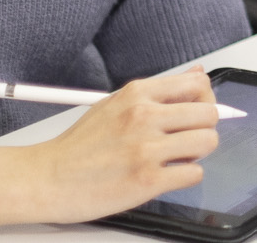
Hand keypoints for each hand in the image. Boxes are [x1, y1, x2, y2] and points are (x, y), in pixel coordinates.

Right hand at [31, 67, 222, 221]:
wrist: (46, 179)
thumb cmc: (79, 146)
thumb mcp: (116, 104)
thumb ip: (159, 91)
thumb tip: (198, 75)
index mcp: (137, 94)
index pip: (198, 85)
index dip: (205, 100)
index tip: (197, 112)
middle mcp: (144, 117)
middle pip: (209, 113)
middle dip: (204, 128)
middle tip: (186, 139)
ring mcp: (146, 149)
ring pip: (207, 142)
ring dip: (198, 153)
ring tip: (176, 158)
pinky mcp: (147, 181)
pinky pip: (194, 174)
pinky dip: (185, 176)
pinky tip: (166, 175)